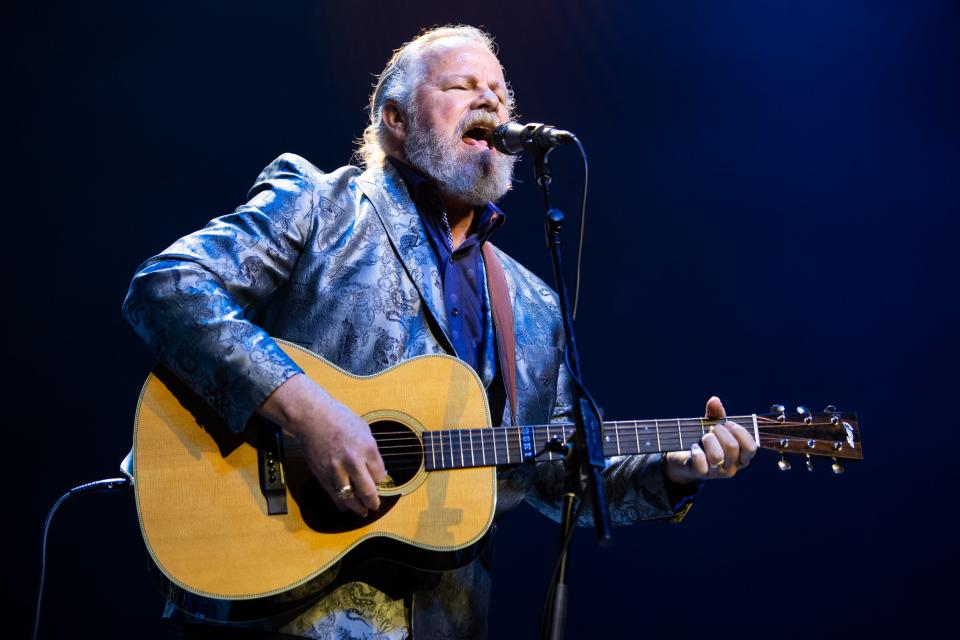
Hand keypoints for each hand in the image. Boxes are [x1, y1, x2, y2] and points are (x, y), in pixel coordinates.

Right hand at [259, 373, 385, 516]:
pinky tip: (344, 508)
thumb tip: (376, 469)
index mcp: (367, 448)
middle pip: (367, 491)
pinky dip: (340, 503)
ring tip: (362, 512)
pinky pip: (333, 494)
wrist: (311, 417)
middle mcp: (353, 461)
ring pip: (350, 497)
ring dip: (357, 508)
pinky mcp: (322, 474)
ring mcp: (336, 469)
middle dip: (373, 502)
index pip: (379, 475)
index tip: (377, 481)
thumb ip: (370, 450)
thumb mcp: (364, 429)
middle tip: (375, 506)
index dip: (380, 480)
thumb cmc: (338, 419)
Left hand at [663, 396, 756, 483]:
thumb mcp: (713, 426)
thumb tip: (715, 401)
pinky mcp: (701, 474)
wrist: (685, 458)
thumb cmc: (705, 442)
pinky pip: (701, 463)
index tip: (728, 423)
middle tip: (711, 428)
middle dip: (720, 431)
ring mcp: (717, 473)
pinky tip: (694, 447)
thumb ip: (716, 414)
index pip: (751, 447)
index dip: (740, 432)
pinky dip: (696, 451)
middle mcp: (732, 467)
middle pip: (732, 447)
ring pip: (717, 456)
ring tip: (703, 437)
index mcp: (741, 457)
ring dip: (708, 441)